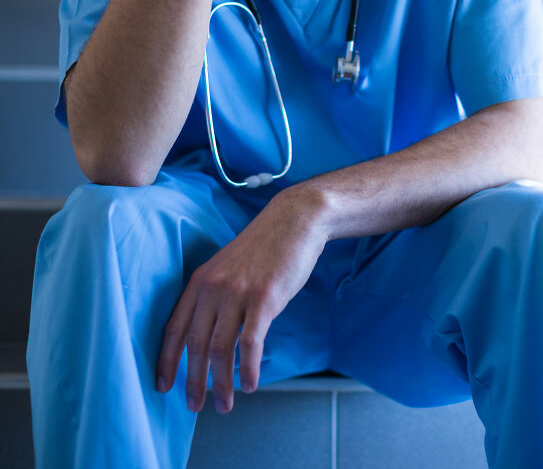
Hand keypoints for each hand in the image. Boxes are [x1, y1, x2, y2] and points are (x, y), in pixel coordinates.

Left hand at [156, 189, 327, 412]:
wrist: (295, 221)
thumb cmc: (265, 246)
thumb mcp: (229, 266)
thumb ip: (217, 296)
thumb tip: (212, 337)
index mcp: (201, 279)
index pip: (175, 327)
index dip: (167, 360)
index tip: (163, 386)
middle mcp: (214, 286)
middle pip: (195, 344)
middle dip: (193, 381)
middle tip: (194, 406)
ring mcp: (238, 292)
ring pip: (221, 349)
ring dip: (221, 383)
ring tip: (225, 404)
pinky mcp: (264, 298)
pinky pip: (251, 343)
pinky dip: (249, 369)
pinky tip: (251, 384)